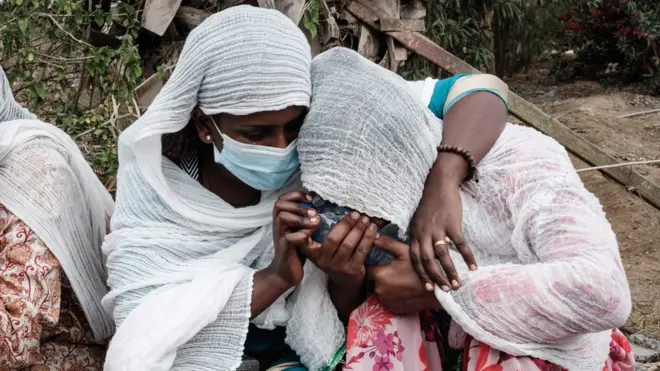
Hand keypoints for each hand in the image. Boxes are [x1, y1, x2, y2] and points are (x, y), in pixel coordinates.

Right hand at [269, 191, 319, 286]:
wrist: (287, 271)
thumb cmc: (297, 248)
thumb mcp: (302, 230)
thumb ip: (307, 218)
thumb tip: (324, 204)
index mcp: (282, 219)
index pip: (282, 198)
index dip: (296, 195)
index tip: (311, 199)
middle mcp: (278, 225)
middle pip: (279, 205)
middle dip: (298, 206)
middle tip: (314, 212)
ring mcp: (280, 236)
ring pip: (282, 218)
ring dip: (300, 218)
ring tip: (315, 222)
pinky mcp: (284, 249)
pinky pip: (289, 238)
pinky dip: (301, 235)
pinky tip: (310, 237)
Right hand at [299, 211, 376, 287]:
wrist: (345, 283)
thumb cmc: (335, 260)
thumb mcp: (324, 251)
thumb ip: (325, 235)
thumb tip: (339, 214)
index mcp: (314, 254)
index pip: (305, 242)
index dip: (307, 231)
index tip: (316, 218)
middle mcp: (324, 261)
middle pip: (334, 239)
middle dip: (346, 224)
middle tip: (356, 214)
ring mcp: (338, 266)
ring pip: (349, 244)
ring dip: (359, 229)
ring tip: (365, 220)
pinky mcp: (352, 270)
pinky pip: (361, 251)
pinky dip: (368, 238)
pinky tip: (372, 229)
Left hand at [367, 235, 441, 313]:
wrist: (437, 290)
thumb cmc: (420, 268)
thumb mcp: (404, 251)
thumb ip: (386, 244)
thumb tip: (373, 236)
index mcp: (380, 274)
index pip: (368, 268)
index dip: (375, 264)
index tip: (383, 262)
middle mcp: (379, 290)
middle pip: (375, 280)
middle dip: (382, 275)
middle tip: (395, 271)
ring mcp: (386, 301)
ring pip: (381, 291)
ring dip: (386, 286)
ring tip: (401, 280)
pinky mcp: (393, 309)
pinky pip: (388, 300)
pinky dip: (393, 296)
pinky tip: (403, 290)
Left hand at [410, 171, 476, 292]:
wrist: (439, 184)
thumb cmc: (430, 205)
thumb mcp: (418, 222)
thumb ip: (419, 238)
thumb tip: (423, 257)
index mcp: (415, 233)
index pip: (415, 258)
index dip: (421, 274)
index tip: (428, 288)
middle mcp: (424, 233)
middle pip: (427, 260)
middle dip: (436, 277)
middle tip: (445, 290)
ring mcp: (438, 228)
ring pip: (443, 255)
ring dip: (451, 271)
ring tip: (459, 284)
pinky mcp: (452, 223)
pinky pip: (460, 244)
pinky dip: (467, 256)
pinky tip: (473, 267)